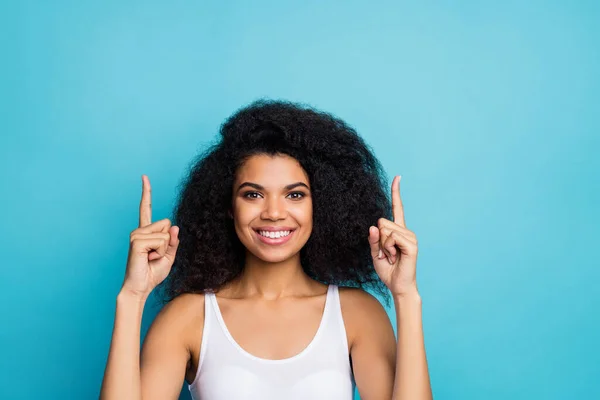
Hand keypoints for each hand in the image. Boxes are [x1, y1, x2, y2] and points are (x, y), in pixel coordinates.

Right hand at [121, 175, 179, 296]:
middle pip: (168, 224)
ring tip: (150, 258)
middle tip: (155, 256)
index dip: (146, 192)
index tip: (144, 177)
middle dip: (168, 242)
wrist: (140, 287)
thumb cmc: (153, 273)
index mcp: (146, 232)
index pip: (145, 208)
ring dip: (163, 249)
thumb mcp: (169, 256)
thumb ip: (173, 241)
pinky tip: (147, 259)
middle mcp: (139, 230)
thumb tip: (174, 227)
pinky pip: (161, 241)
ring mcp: (136, 234)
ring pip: (166, 234)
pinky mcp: (136, 241)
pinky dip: (159, 253)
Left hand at [368, 175, 418, 296]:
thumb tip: (373, 226)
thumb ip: (373, 239)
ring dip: (383, 246)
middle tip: (386, 253)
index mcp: (397, 230)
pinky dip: (388, 249)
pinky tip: (394, 257)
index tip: (398, 177)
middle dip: (378, 239)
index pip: (397, 208)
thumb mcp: (374, 252)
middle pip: (381, 221)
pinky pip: (391, 237)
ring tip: (391, 256)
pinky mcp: (411, 243)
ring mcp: (410, 236)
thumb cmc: (387, 270)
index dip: (396, 192)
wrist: (398, 286)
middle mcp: (405, 230)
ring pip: (385, 229)